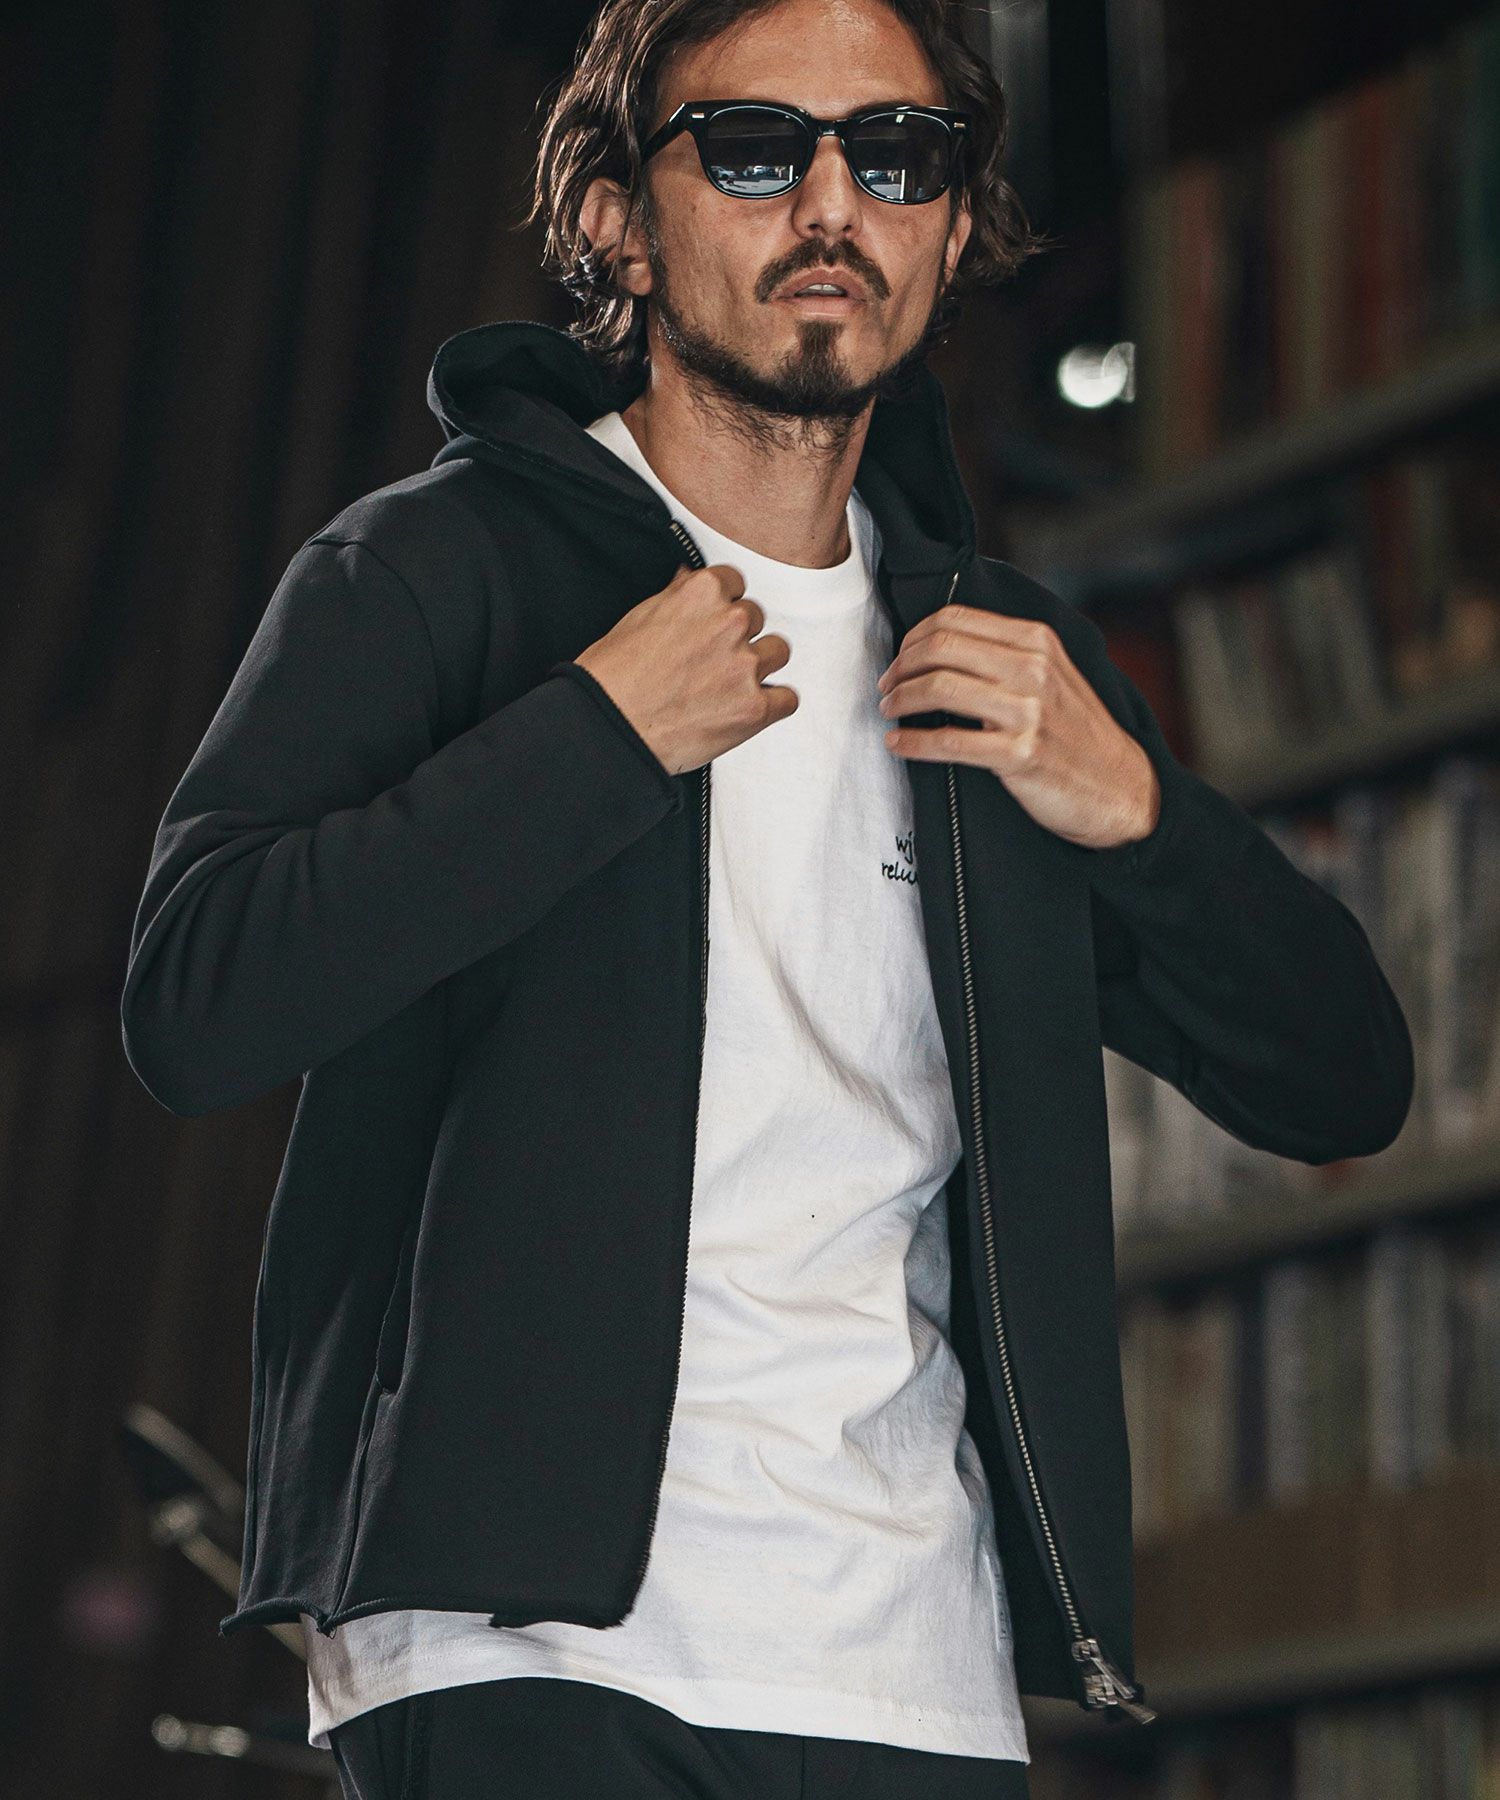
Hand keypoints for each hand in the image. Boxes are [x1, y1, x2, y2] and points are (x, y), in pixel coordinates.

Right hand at [574, 563, 796, 774]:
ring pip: (778, 653)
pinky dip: (772, 705)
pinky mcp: (755, 708)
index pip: (735, 584)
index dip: (722, 607)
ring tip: (729, 685)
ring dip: (760, 666)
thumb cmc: (613, 677)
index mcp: (702, 592)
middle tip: (712, 661)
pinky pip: (787, 699)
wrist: (609, 727)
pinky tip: (748, 709)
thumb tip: (689, 580)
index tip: (712, 624)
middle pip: (757, 618)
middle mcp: (730, 623)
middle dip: (738, 637)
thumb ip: (675, 596)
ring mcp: (746, 666)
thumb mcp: (638, 618)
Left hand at [876, 604, 1159, 850]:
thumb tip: (940, 647)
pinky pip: (949, 742)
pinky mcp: (1020, 755)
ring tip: (889, 711)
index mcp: (1037, 642)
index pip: (955, 619)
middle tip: (887, 685)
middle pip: (941, 648)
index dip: (914, 637)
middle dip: (901, 666)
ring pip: (940, 688)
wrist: (1119, 787)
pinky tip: (897, 743)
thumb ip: (1006, 655)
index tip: (900, 658)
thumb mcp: (1052, 676)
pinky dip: (913, 742)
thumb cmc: (1076, 734)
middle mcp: (1033, 669)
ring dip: (901, 699)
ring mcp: (1028, 712)